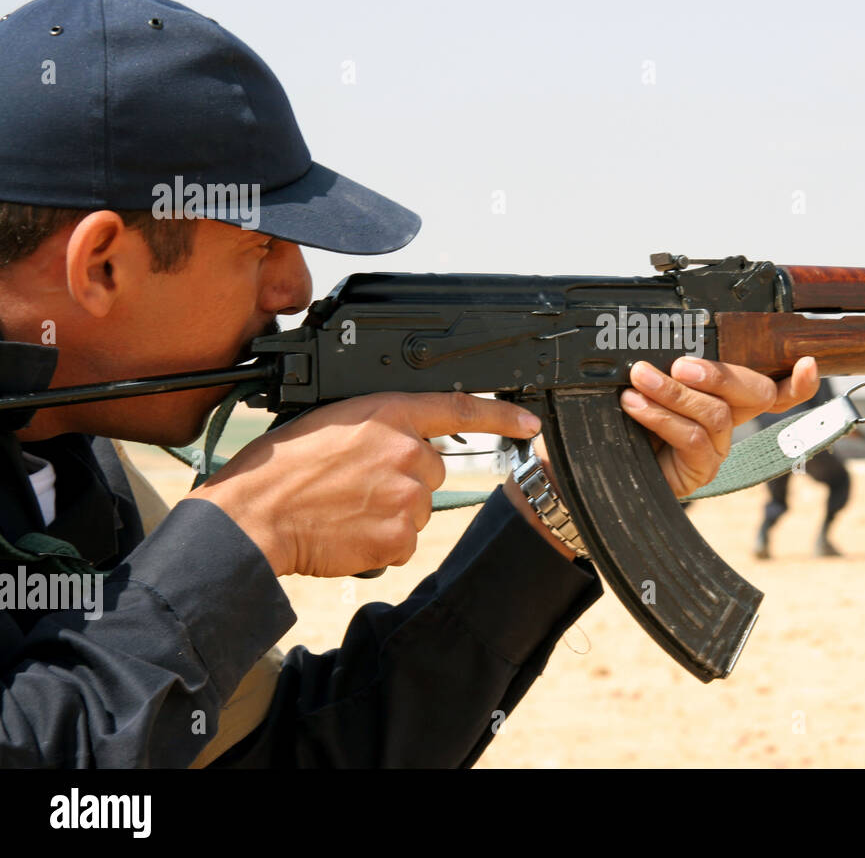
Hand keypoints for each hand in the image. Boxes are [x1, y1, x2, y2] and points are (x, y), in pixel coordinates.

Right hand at [191, 392, 540, 576]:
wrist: (254, 516)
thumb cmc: (281, 468)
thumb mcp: (333, 422)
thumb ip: (380, 426)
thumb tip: (406, 442)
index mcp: (387, 413)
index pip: (460, 407)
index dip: (502, 414)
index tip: (528, 421)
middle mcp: (405, 451)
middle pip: (432, 469)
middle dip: (403, 478)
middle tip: (356, 484)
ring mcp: (406, 495)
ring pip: (418, 507)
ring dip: (390, 511)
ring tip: (345, 507)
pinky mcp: (400, 535)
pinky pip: (404, 540)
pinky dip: (382, 541)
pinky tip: (348, 531)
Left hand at [621, 355, 819, 496]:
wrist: (598, 464)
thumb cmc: (624, 418)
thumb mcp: (647, 384)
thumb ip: (665, 367)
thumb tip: (664, 344)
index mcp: (724, 397)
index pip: (772, 389)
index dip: (797, 382)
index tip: (808, 363)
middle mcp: (727, 423)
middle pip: (755, 394)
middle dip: (721, 374)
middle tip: (681, 363)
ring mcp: (716, 449)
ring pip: (716, 412)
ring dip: (674, 391)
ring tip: (640, 378)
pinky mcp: (699, 471)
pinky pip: (691, 437)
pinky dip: (661, 415)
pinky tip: (635, 404)